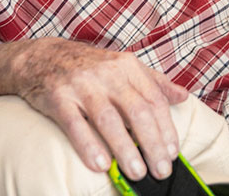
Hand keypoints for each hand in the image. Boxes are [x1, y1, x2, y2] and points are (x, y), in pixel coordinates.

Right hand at [15, 38, 188, 181]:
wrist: (45, 56)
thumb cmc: (92, 66)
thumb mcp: (125, 66)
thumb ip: (154, 82)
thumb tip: (183, 96)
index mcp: (128, 66)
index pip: (155, 100)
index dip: (166, 128)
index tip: (173, 153)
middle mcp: (108, 73)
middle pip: (137, 111)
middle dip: (152, 144)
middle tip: (161, 170)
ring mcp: (83, 85)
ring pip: (109, 120)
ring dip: (125, 149)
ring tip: (137, 172)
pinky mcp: (59, 97)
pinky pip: (75, 124)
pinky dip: (89, 146)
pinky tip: (101, 165)